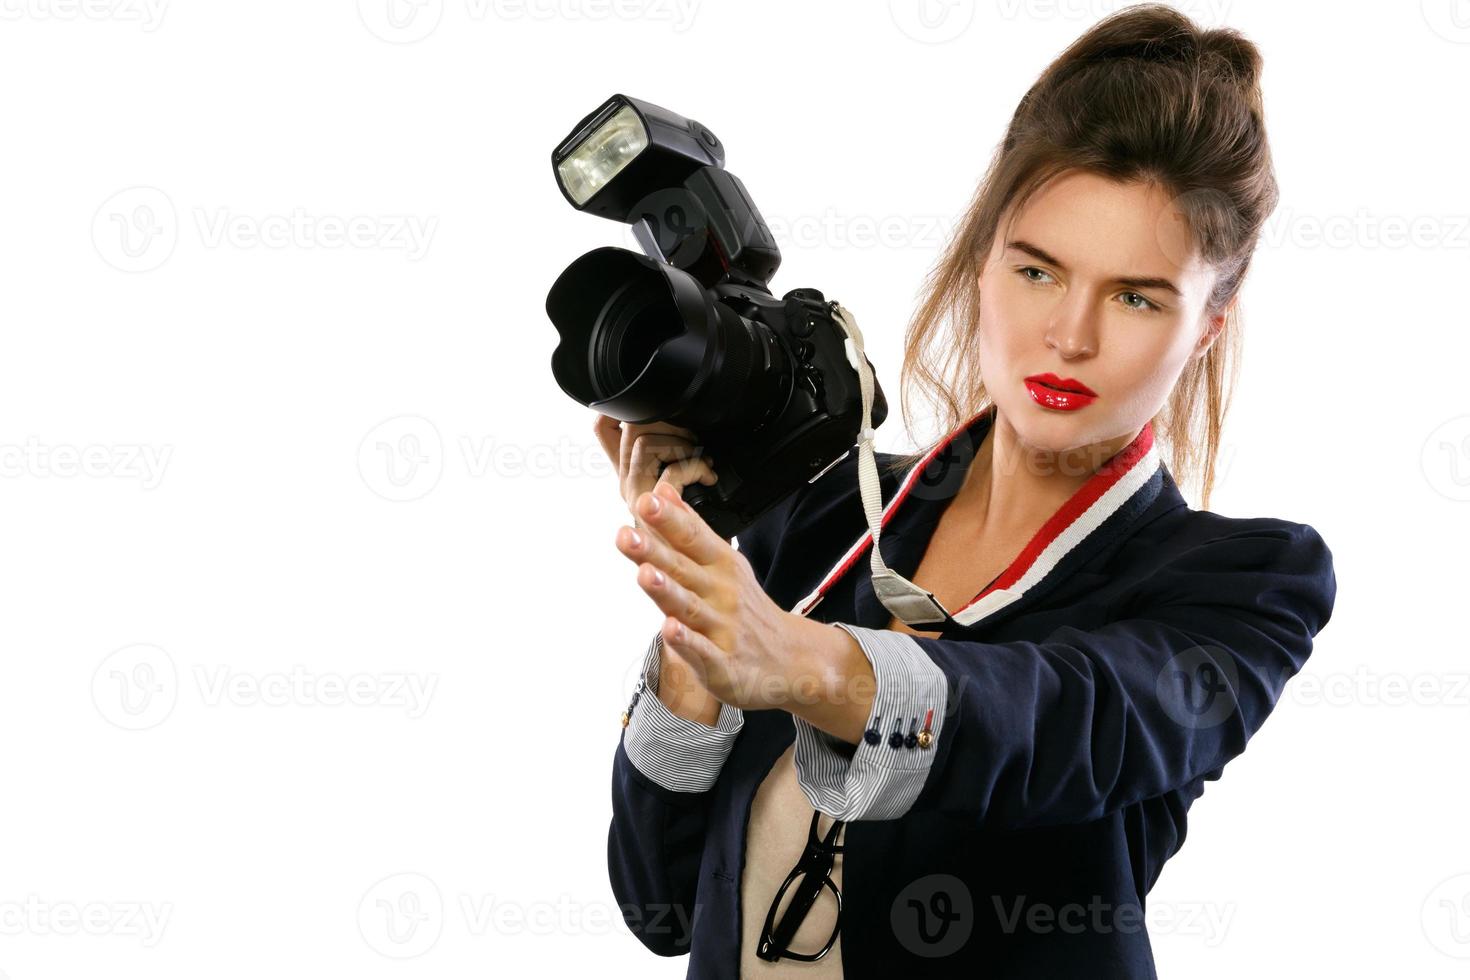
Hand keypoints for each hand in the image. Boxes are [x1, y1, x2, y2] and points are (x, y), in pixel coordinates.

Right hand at [592, 412, 716, 528]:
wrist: (702, 568)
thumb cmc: (694, 527)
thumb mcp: (680, 486)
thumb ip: (673, 458)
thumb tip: (683, 421)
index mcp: (630, 473)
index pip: (604, 431)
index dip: (616, 409)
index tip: (642, 404)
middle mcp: (627, 484)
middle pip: (630, 430)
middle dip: (668, 423)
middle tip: (694, 437)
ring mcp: (636, 498)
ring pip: (643, 444)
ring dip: (681, 443)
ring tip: (702, 458)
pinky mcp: (651, 512)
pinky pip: (669, 472)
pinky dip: (694, 467)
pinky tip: (708, 475)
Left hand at [614, 480, 817, 712]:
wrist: (790, 657)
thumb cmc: (745, 606)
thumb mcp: (723, 561)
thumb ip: (689, 528)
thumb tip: (662, 492)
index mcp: (720, 565)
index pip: (691, 537)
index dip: (668, 519)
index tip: (645, 500)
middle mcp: (721, 592)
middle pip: (683, 569)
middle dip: (654, 551)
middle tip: (626, 534)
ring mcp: (722, 627)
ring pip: (690, 607)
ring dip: (667, 591)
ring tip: (644, 574)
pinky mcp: (722, 662)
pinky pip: (702, 651)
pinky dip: (687, 641)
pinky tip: (669, 629)